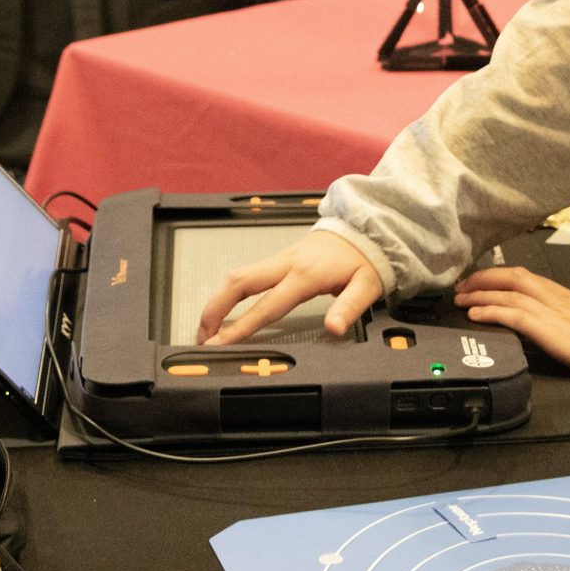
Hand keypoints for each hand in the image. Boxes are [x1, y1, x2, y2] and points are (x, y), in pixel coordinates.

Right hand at [197, 230, 382, 344]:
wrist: (364, 227)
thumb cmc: (366, 258)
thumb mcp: (367, 285)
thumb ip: (349, 308)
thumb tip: (333, 329)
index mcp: (306, 274)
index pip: (267, 306)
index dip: (241, 326)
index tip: (221, 344)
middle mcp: (286, 263)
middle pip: (238, 282)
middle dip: (214, 310)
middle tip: (202, 338)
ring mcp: (280, 258)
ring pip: (237, 276)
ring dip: (217, 301)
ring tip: (207, 329)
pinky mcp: (279, 258)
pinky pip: (247, 274)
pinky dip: (229, 293)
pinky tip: (225, 310)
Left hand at [455, 267, 569, 382]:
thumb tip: (559, 328)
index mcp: (566, 295)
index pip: (526, 277)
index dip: (499, 277)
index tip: (481, 281)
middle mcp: (556, 297)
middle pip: (512, 277)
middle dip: (483, 279)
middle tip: (460, 286)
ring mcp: (552, 311)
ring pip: (507, 292)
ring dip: (479, 293)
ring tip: (459, 298)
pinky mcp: (549, 329)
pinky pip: (513, 314)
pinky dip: (490, 311)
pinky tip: (473, 314)